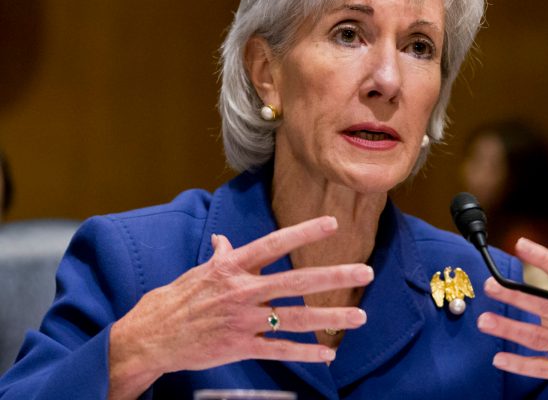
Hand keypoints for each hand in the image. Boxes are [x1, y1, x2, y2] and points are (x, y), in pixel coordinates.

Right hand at [108, 216, 372, 399]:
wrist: (151, 336)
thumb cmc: (176, 299)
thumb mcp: (200, 271)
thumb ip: (221, 255)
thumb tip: (224, 239)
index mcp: (232, 266)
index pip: (274, 244)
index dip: (303, 233)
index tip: (332, 224)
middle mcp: (241, 291)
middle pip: (295, 281)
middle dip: (333, 276)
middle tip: (365, 271)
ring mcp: (242, 320)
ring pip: (294, 318)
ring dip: (330, 318)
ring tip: (359, 316)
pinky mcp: (240, 347)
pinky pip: (279, 350)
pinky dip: (306, 352)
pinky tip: (329, 353)